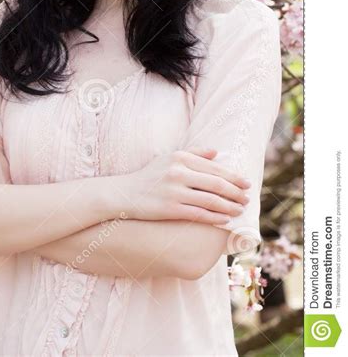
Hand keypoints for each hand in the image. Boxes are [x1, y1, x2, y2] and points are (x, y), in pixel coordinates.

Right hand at [121, 148, 250, 224]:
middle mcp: (178, 172)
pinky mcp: (170, 209)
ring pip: (211, 200)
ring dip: (230, 206)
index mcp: (180, 157)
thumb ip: (193, 153)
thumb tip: (217, 152)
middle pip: (216, 183)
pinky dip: (215, 217)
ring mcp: (174, 191)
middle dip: (235, 192)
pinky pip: (199, 214)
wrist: (124, 194)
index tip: (246, 183)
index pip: (214, 167)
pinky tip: (225, 219)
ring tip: (240, 210)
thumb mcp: (168, 158)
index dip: (233, 176)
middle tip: (247, 198)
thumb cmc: (149, 176)